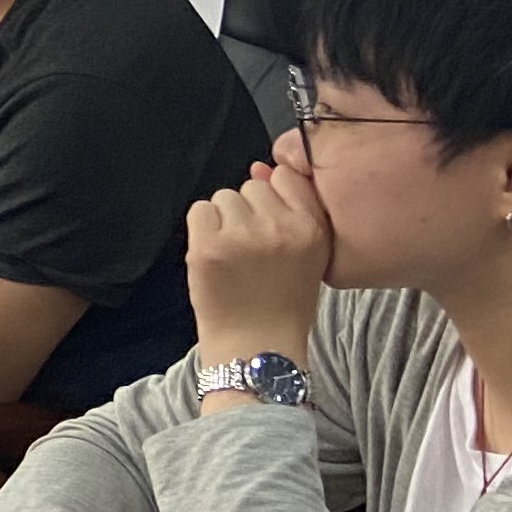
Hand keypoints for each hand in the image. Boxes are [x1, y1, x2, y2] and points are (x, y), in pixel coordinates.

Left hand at [186, 156, 333, 369]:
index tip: (270, 223)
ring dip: (223, 220)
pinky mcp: (208, 245)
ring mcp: (243, 235)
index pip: (287, 178)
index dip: (273, 197)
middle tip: (250, 250)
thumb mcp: (309, 256)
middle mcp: (281, 227)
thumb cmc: (282, 302)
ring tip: (234, 256)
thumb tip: (261, 166)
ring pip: (224, 197)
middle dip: (247, 212)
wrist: (257, 345)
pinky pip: (199, 211)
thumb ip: (293, 210)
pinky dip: (202, 229)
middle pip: (250, 186)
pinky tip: (215, 256)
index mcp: (312, 228)